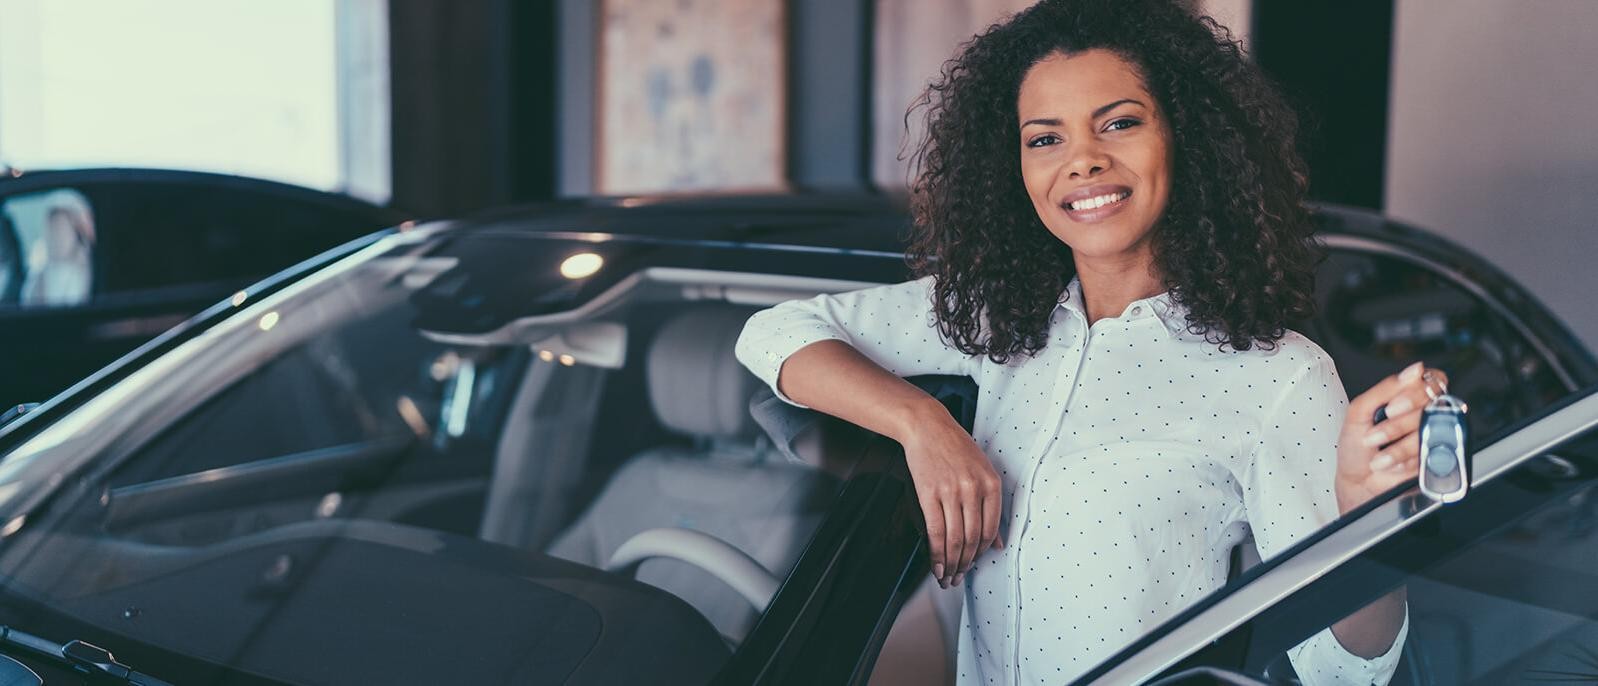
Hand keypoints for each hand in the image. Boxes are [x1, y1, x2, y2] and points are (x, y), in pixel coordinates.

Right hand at [899, 406, 1003, 588]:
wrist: (927, 426)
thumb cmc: (955, 448)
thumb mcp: (982, 471)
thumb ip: (992, 507)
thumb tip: (998, 544)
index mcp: (992, 484)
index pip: (991, 530)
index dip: (982, 554)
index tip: (974, 566)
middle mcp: (974, 489)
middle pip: (973, 539)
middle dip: (966, 565)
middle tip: (959, 578)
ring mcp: (951, 491)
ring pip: (955, 539)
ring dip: (951, 564)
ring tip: (947, 578)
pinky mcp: (929, 493)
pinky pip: (935, 531)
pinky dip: (936, 553)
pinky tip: (936, 565)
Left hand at [1335, 362, 1449, 513]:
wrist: (1358, 482)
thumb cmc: (1356, 447)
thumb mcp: (1360, 411)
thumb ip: (1385, 389)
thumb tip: (1414, 370)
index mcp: (1407, 398)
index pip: (1431, 381)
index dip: (1416, 392)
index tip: (1392, 407)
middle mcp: (1424, 414)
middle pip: (1432, 404)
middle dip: (1399, 423)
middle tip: (1377, 434)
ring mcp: (1432, 435)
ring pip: (1430, 429)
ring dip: (1398, 444)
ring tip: (1378, 452)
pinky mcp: (1437, 457)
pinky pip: (1431, 452)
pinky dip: (1406, 459)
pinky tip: (1391, 464)